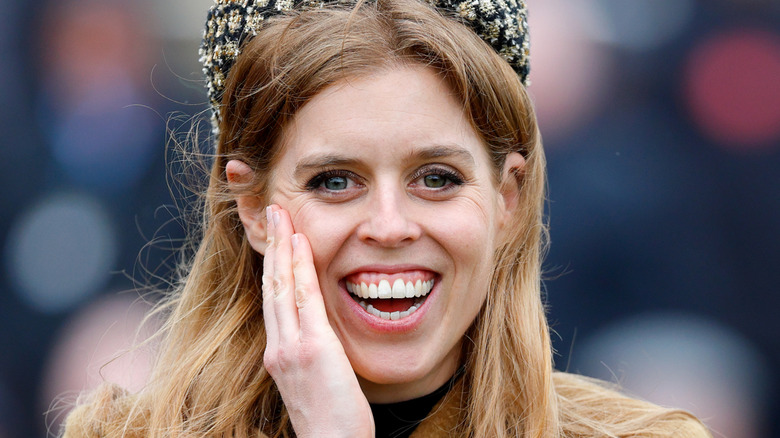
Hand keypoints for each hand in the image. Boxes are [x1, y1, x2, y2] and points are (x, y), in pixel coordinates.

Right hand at [262, 205, 373, 437]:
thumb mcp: (314, 382)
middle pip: (270, 285)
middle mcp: (278, 347)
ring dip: (281, 246)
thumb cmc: (331, 422)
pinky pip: (304, 299)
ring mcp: (291, 347)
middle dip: (271, 246)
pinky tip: (299, 243)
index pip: (273, 300)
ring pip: (281, 286)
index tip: (276, 239)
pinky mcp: (312, 349)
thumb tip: (321, 335)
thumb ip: (312, 354)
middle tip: (272, 213)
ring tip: (282, 216)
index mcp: (279, 354)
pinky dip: (299, 268)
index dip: (272, 266)